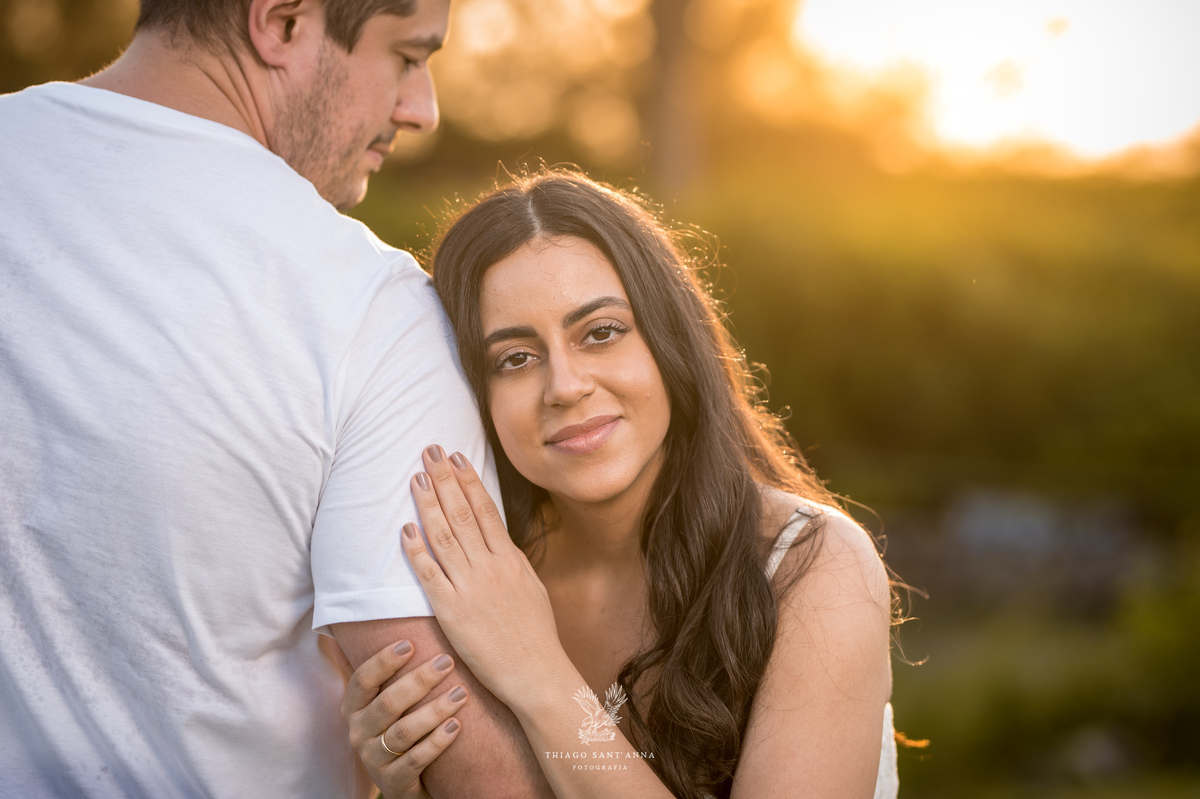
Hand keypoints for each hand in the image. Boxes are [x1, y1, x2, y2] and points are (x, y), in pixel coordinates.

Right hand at [342, 639, 467, 798]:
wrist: (403, 781)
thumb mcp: (383, 700)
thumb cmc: (397, 726)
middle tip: (448, 661)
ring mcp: (374, 760)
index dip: (384, 661)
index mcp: (354, 708)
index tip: (410, 643)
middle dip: (419, 681)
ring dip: (434, 710)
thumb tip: (358, 623)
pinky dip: (437, 743)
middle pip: (388, 704)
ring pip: (404, 732)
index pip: (362, 680)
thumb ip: (379, 671)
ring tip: (462, 693)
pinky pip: (416, 761)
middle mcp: (358, 733)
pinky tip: (456, 726)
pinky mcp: (393, 782)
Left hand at [403, 446, 565, 706]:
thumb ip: (512, 563)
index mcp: (510, 559)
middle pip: (461, 512)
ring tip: (415, 477)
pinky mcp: (451, 611)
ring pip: (444, 535)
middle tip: (429, 451)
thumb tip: (499, 543)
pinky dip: (416, 549)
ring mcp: (469, 587)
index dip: (467, 480)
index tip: (455, 457)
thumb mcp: (532, 587)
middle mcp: (489, 566)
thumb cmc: (536, 634)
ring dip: (428, 503)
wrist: (537, 672)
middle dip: (443, 478)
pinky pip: (429, 574)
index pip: (485, 509)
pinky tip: (406, 529)